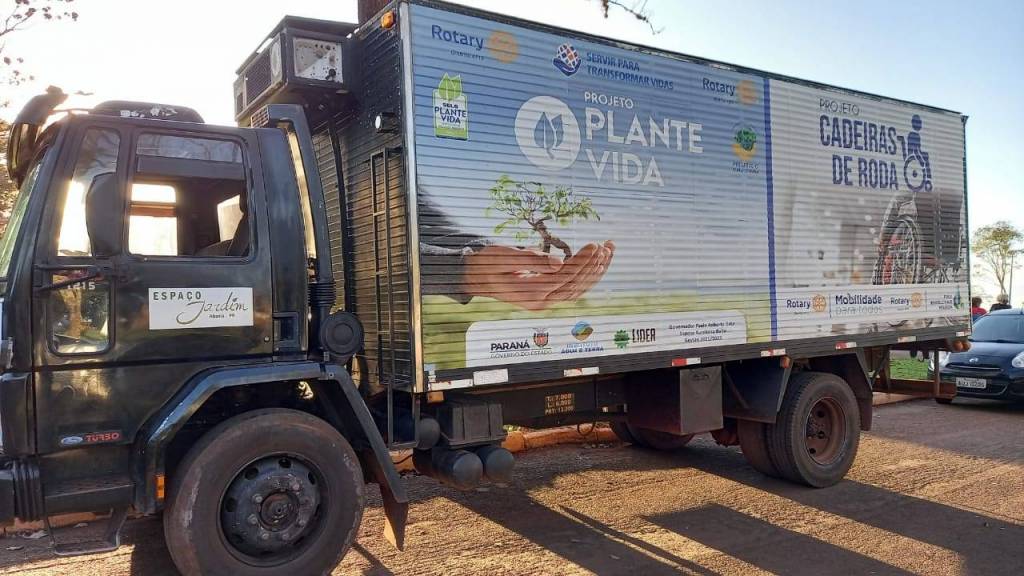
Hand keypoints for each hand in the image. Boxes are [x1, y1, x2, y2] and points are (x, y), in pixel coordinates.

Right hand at [463, 241, 614, 310]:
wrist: (478, 276)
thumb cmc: (488, 262)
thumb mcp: (504, 256)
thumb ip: (530, 259)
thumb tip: (558, 263)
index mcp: (529, 294)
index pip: (564, 278)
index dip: (582, 262)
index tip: (594, 245)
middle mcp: (540, 302)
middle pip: (575, 285)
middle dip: (593, 265)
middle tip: (606, 246)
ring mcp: (545, 302)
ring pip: (578, 289)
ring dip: (596, 271)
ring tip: (609, 252)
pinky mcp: (548, 297)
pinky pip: (573, 288)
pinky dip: (588, 275)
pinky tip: (599, 262)